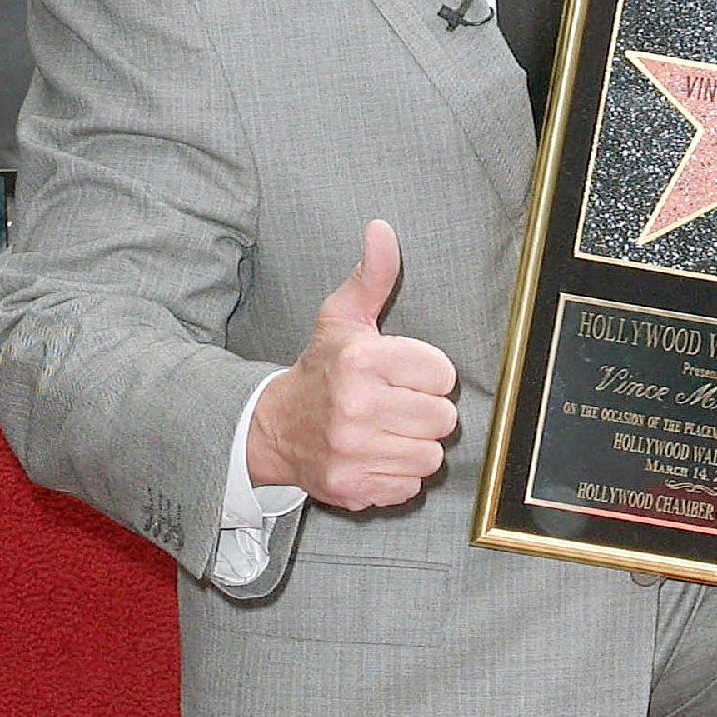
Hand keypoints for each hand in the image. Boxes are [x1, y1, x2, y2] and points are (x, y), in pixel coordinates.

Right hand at [246, 219, 457, 510]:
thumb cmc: (322, 370)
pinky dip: (398, 475)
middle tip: (397, 406)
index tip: (406, 375)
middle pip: (442, 419)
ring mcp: (351, 451)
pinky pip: (409, 486)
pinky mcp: (352, 486)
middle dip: (426, 412)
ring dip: (415, 445)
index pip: (443, 375)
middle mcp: (354, 407)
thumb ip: (372, 276)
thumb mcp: (342, 318)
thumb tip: (381, 229)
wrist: (274, 428)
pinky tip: (376, 456)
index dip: (430, 375)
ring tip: (388, 431)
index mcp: (361, 360)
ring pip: (430, 456)